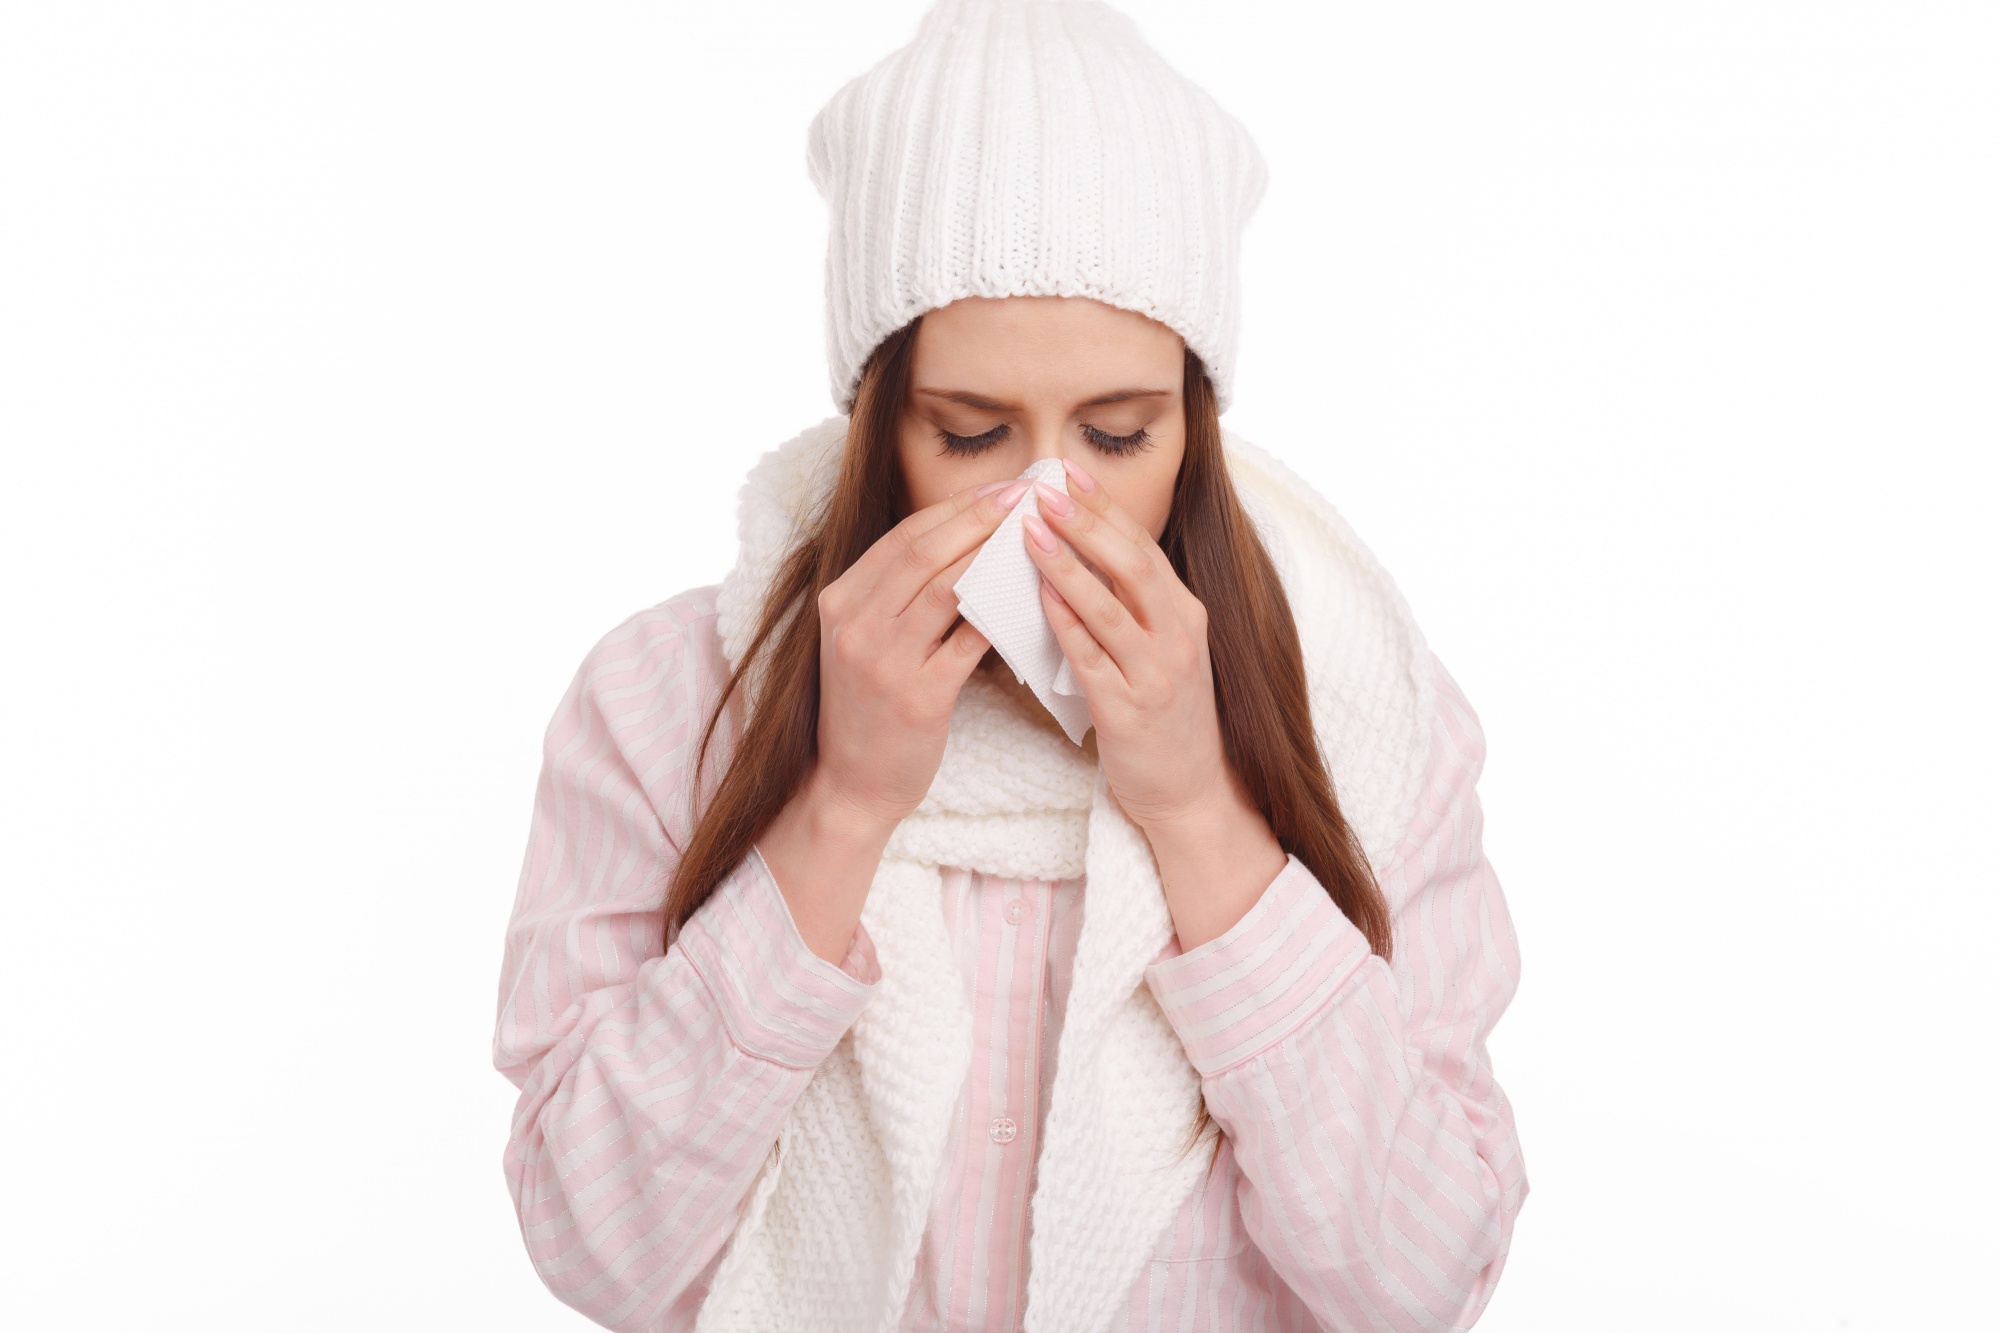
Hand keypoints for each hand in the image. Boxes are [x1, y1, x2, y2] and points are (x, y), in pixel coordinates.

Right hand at [759, 476, 1026, 959]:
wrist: (851, 785)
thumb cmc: (869, 710)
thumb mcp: (864, 642)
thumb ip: (896, 597)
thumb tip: (965, 543)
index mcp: (839, 603)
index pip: (902, 539)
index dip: (954, 508)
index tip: (999, 488)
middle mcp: (854, 625)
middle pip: (923, 552)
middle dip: (978, 517)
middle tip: (1025, 494)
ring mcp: (882, 661)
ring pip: (945, 589)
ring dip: (992, 556)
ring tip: (1034, 536)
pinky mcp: (916, 697)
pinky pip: (968, 642)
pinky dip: (1000, 615)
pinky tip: (1031, 597)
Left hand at [1023, 463, 1285, 948]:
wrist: (1189, 791)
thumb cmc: (1162, 714)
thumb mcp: (1159, 648)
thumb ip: (1129, 603)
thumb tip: (1077, 549)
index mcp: (1184, 612)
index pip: (1141, 545)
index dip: (1104, 506)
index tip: (1067, 472)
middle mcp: (1177, 635)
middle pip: (1131, 564)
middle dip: (1086, 523)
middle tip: (1043, 491)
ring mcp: (1157, 673)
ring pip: (1110, 606)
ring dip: (1067, 566)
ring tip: (1029, 533)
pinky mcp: (1130, 711)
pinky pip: (1091, 658)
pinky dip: (1064, 624)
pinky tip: (1036, 599)